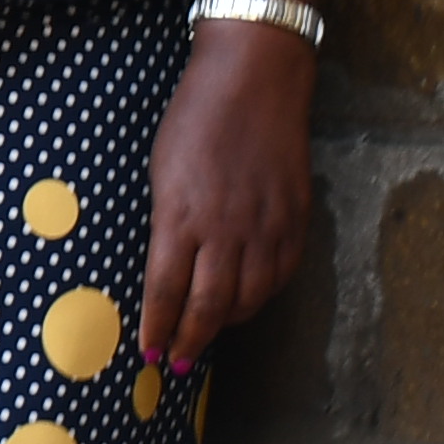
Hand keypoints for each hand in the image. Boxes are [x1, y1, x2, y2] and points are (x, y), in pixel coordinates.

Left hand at [137, 18, 319, 373]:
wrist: (254, 79)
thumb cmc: (196, 117)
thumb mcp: (162, 170)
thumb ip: (167, 223)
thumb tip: (166, 268)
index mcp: (181, 216)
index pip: (166, 291)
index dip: (158, 328)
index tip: (148, 352)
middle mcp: (225, 230)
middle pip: (208, 308)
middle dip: (189, 343)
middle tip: (176, 364)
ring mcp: (265, 227)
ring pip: (248, 299)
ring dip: (224, 324)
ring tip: (207, 335)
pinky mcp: (295, 220)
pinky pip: (279, 276)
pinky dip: (260, 297)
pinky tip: (246, 301)